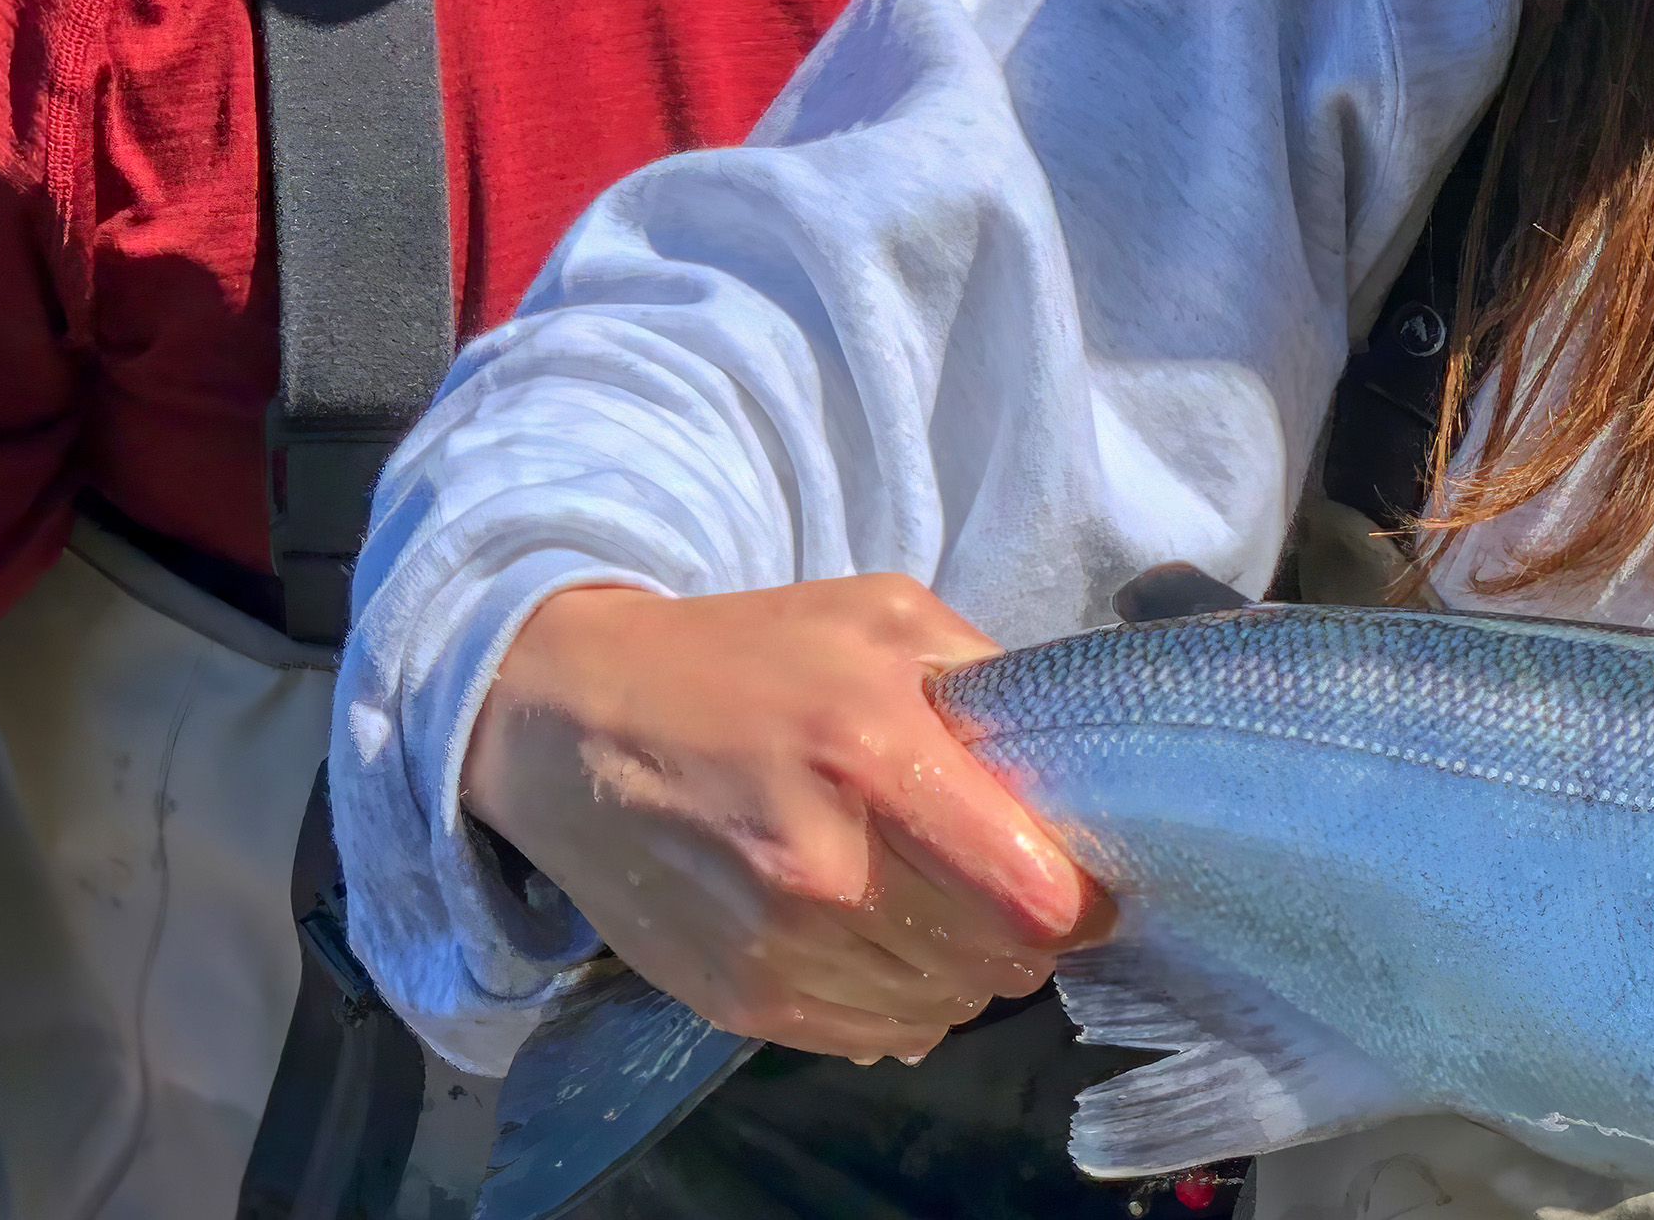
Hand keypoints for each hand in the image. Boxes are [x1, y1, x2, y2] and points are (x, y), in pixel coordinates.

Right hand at [461, 575, 1100, 1062]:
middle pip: (1000, 965)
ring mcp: (775, 947)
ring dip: (960, 971)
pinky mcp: (738, 1001)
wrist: (572, 723)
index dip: (1081, 898)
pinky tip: (875, 941)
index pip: (1035, 896)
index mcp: (874, 753)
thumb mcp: (879, 616)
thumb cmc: (745, 660)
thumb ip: (987, 679)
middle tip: (999, 887)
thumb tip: (1070, 762)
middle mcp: (825, 868)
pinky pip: (876, 1036)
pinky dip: (898, 1002)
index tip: (1078, 878)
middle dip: (1022, 933)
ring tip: (931, 908)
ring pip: (943, 1010)